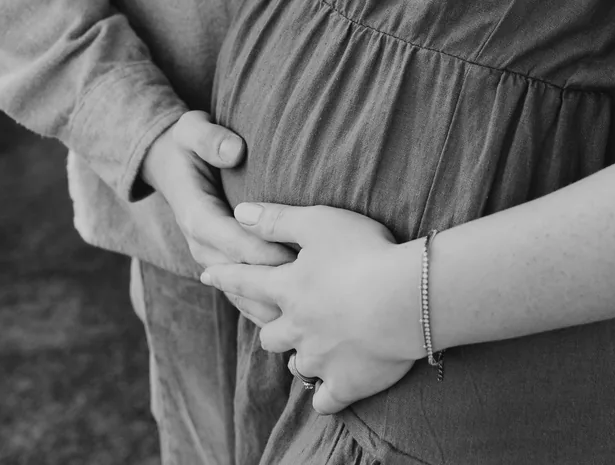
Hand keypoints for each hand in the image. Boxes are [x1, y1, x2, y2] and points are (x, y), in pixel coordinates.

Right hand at [140, 113, 293, 323]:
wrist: (165, 163)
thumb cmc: (186, 145)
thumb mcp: (191, 131)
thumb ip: (211, 140)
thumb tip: (235, 151)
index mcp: (196, 215)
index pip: (231, 240)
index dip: (262, 251)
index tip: (294, 258)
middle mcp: (200, 244)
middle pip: (239, 274)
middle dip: (273, 286)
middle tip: (312, 295)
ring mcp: (208, 258)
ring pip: (239, 292)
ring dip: (269, 306)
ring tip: (305, 318)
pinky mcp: (218, 264)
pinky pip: (239, 293)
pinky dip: (262, 308)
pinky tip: (291, 321)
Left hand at [203, 203, 423, 414]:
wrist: (407, 297)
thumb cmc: (365, 253)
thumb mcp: (319, 222)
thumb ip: (277, 219)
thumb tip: (237, 213)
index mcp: (288, 289)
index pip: (246, 281)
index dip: (225, 276)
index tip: (207, 274)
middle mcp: (297, 328)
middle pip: (269, 336)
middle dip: (272, 328)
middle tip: (282, 321)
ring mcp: (321, 359)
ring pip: (297, 366)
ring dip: (300, 358)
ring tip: (311, 352)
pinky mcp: (347, 383)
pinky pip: (326, 401)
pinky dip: (326, 397)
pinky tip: (329, 390)